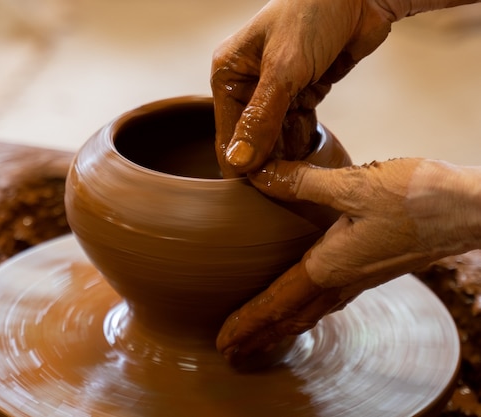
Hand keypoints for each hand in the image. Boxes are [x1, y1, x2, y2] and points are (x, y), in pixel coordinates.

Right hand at [211, 0, 404, 176]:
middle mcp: (247, 83)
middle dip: (266, 160)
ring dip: (285, 153)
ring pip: (273, 136)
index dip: (241, 162)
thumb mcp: (284, 68)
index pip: (227, 132)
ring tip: (297, 173)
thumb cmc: (315, 12)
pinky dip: (301, 139)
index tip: (258, 188)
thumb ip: (261, 117)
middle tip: (283, 185)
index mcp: (228, 73)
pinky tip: (306, 153)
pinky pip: (294, 126)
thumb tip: (239, 160)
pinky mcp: (300, 92)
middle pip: (250, 138)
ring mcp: (275, 90)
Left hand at [217, 158, 480, 364]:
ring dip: (281, 325)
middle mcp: (344, 279)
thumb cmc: (419, 197)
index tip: (225, 342)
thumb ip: (301, 182)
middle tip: (232, 351)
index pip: (279, 304)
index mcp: (332, 266)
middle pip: (293, 317)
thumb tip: (257, 174)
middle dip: (260, 335)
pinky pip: (330, 297)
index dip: (249, 323)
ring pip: (311, 309)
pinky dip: (307, 308)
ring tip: (260, 334)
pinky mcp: (374, 265)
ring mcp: (361, 276)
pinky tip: (306, 300)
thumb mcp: (354, 185)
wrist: (473, 207)